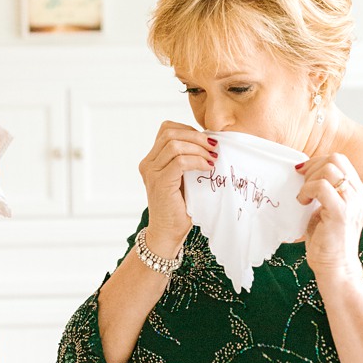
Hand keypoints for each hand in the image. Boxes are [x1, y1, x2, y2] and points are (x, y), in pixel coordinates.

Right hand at [138, 121, 214, 255]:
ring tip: (212, 158)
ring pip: (174, 145)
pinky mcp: (160, 182)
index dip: (189, 130)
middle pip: (170, 133)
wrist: (168, 232)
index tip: (207, 141)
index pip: (167, 129)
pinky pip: (179, 162)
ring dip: (198, 149)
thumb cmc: (180, 207)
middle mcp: (148, 163)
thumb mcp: (184, 177)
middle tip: (214, 147)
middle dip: (196, 136)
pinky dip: (197, 161)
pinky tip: (208, 167)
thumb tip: (211, 142)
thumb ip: (188, 159)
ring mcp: (151, 172)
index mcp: (152, 159)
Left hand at [295, 152, 362, 285]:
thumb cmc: (328, 242)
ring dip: (309, 180)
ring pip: (329, 169)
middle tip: (302, 184)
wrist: (336, 268)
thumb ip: (325, 191)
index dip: (318, 162)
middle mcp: (360, 194)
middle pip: (336, 159)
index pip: (341, 160)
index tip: (304, 175)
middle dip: (313, 167)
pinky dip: (307, 191)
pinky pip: (322, 186)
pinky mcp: (342, 212)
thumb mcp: (328, 209)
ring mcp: (353, 202)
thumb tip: (305, 173)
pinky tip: (303, 202)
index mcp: (359, 192)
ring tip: (304, 197)